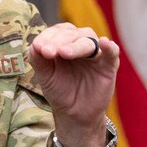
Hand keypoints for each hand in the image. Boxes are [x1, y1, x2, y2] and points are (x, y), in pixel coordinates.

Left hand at [30, 24, 119, 139]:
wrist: (75, 114)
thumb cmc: (60, 91)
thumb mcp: (45, 76)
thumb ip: (38, 60)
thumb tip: (34, 45)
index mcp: (65, 42)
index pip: (57, 32)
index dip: (47, 37)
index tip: (38, 48)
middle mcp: (80, 43)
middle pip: (72, 34)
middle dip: (58, 41)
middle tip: (47, 52)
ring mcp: (96, 53)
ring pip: (88, 41)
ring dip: (75, 46)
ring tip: (64, 53)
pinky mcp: (109, 65)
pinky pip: (112, 52)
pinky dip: (109, 47)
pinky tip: (104, 42)